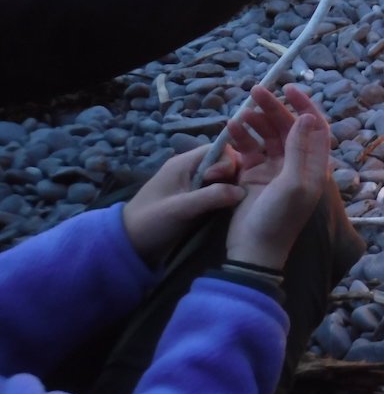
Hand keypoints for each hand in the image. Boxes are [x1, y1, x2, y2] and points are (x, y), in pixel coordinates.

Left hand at [123, 146, 244, 266]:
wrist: (130, 244)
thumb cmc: (151, 221)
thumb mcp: (181, 208)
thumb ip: (211, 196)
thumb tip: (242, 191)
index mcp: (184, 163)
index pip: (217, 149)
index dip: (228, 161)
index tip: (226, 180)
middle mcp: (190, 170)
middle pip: (222, 163)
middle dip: (232, 175)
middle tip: (233, 194)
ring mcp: (192, 185)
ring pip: (222, 178)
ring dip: (230, 187)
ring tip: (234, 202)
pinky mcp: (195, 199)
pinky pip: (217, 191)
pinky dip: (225, 197)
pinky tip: (229, 207)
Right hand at [224, 84, 330, 270]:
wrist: (253, 249)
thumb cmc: (279, 219)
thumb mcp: (294, 184)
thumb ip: (301, 149)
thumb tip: (308, 117)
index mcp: (314, 166)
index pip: (315, 127)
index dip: (305, 105)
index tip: (289, 88)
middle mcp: (297, 164)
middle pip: (288, 126)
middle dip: (274, 108)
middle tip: (255, 91)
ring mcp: (274, 169)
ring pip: (266, 135)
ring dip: (255, 121)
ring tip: (240, 114)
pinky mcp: (253, 174)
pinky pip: (248, 148)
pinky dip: (240, 137)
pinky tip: (229, 129)